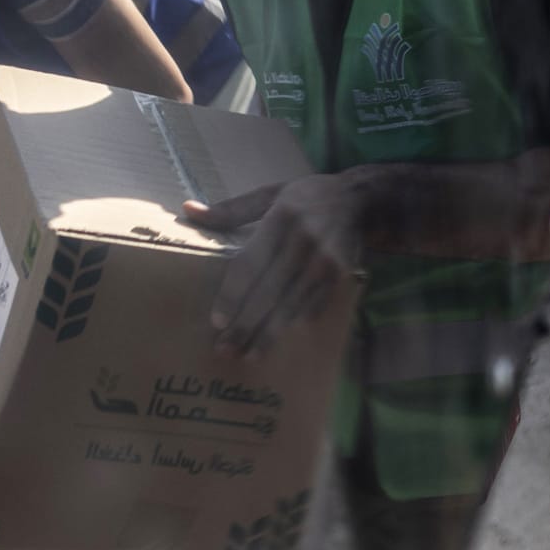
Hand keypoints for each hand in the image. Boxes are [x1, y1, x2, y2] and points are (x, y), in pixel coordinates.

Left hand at [193, 175, 361, 357]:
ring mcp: (326, 260)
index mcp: (282, 217)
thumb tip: (189, 212)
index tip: (217, 320)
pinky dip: (295, 324)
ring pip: (292, 305)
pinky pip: (314, 305)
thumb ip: (232, 209)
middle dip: (246, 324)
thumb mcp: (271, 193)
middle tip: (225, 349)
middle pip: (270, 291)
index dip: (233, 294)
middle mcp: (305, 240)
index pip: (251, 262)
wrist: (360, 200)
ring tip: (249, 356)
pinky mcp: (340, 275)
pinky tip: (279, 342)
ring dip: (270, 334)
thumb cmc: (307, 197)